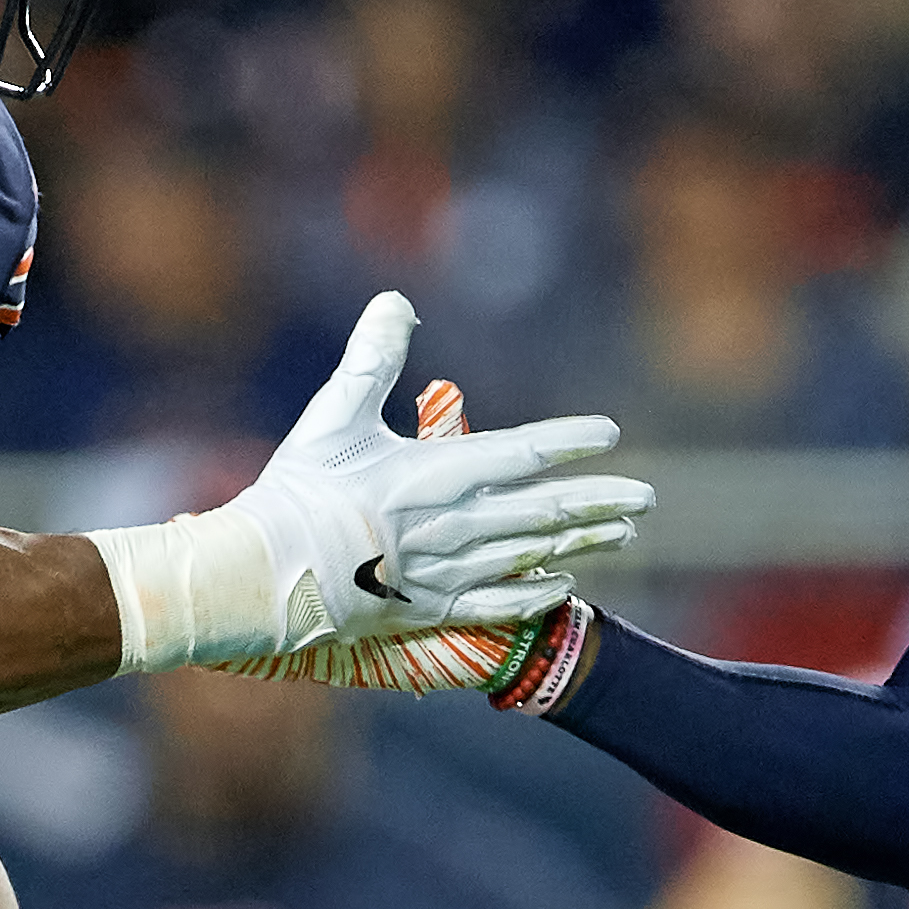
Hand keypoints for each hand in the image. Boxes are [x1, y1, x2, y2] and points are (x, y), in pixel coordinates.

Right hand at [91, 296, 647, 670]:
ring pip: (532, 556)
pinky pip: (499, 603)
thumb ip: (372, 356)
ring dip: (581, 543)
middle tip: (647, 498)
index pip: (521, 452)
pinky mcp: (429, 607)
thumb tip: (397, 301)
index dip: (569, 442)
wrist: (262, 573)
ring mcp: (445, 571)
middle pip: (544, 513)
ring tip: (622, 534)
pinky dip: (536, 594)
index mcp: (432, 473)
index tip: (609, 434)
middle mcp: (451, 525)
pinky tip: (563, 585)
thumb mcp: (334, 414)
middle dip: (599, 503)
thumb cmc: (298, 490)